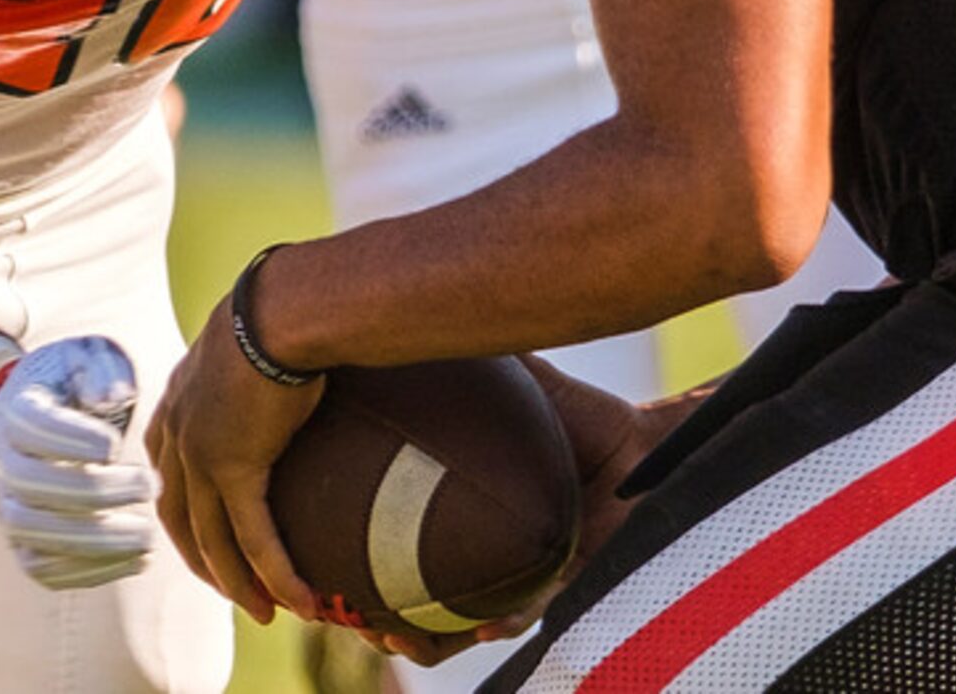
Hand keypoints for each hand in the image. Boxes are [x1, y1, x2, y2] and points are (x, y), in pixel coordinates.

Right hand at [0, 333, 161, 590]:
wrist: (38, 419)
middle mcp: (3, 464)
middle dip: (94, 492)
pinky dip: (90, 572)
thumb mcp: (89, 358)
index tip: (116, 444)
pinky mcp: (26, 545)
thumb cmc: (76, 385)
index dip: (71, 440)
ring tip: (148, 536)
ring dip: (93, 541)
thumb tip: (112, 396)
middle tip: (150, 485)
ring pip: (35, 536)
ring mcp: (9, 509)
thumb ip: (102, 371)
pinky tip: (138, 559)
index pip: (33, 429)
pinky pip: (47, 570)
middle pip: (33, 488)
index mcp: (17, 412)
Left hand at [152, 294, 324, 624]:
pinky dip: (274, 572)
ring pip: (214, 540)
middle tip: (236, 591)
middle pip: (181, 519)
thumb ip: (253, 371)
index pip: (170, 476)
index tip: (209, 538)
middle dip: (207, 561)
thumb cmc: (282, 311)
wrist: (287, 305)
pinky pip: (252, 536)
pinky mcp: (234, 468)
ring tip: (266, 611)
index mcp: (177, 403)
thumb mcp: (253, 345)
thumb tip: (286, 363)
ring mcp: (200, 454)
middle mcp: (178, 433)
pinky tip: (295, 598)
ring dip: (239, 583)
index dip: (187, 515)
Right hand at [318, 359, 688, 676]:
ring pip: (453, 629)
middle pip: (407, 603)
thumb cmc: (580, 417)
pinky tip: (483, 627)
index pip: (386, 545)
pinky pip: (521, 618)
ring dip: (421, 641)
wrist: (645, 447)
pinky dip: (499, 625)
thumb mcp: (520, 384)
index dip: (346, 558)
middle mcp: (478, 555)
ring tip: (395, 637)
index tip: (310, 553)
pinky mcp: (560, 592)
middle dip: (371, 617)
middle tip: (343, 612)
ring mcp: (515, 580)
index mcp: (454, 513)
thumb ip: (476, 361)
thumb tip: (417, 315)